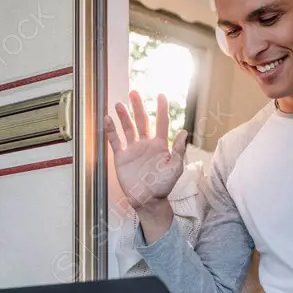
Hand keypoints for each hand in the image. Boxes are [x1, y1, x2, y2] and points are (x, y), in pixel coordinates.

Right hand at [104, 91, 187, 209]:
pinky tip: (107, 119)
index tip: (161, 95)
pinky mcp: (122, 157)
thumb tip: (184, 132)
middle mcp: (146, 144)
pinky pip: (115, 141)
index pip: (161, 122)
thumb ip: (179, 150)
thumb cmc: (164, 186)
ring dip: (124, 116)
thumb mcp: (175, 168)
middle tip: (134, 93)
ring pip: (128, 128)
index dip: (161, 109)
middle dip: (138, 106)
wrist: (148, 200)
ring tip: (119, 104)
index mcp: (160, 145)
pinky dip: (111, 130)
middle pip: (142, 120)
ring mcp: (133, 149)